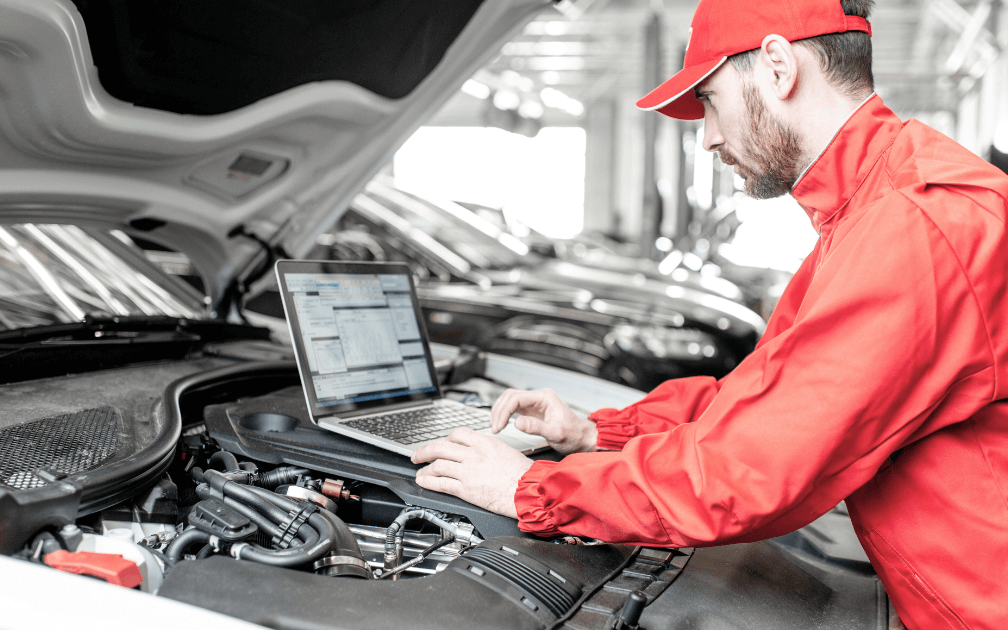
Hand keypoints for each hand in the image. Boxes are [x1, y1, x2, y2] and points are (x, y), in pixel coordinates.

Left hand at [411, 428, 532, 518]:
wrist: (529, 490)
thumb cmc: (523, 474)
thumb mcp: (505, 451)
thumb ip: (487, 450)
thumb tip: (476, 452)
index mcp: (484, 442)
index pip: (457, 434)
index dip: (446, 439)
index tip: (442, 444)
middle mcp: (473, 454)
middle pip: (440, 447)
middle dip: (425, 451)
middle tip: (417, 455)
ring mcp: (468, 471)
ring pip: (438, 465)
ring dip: (425, 468)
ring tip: (420, 471)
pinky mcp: (466, 489)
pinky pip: (441, 483)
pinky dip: (429, 482)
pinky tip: (424, 482)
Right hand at [490, 388, 596, 454]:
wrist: (582, 438)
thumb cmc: (573, 435)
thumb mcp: (556, 434)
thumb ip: (536, 427)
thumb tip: (517, 422)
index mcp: (544, 397)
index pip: (516, 398)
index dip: (504, 412)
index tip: (499, 426)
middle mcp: (539, 397)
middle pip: (510, 396)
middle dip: (499, 411)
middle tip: (495, 427)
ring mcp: (535, 403)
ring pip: (510, 400)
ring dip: (500, 411)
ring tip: (496, 426)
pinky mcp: (533, 411)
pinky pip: (514, 408)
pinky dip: (505, 414)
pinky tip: (502, 423)